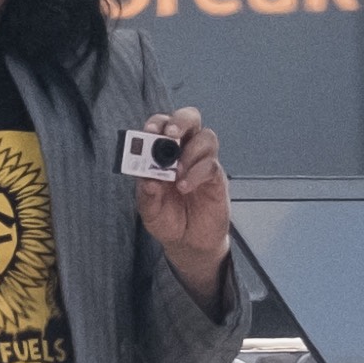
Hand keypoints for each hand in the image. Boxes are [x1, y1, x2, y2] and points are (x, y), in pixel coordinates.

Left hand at [130, 107, 232, 279]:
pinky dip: (197, 173)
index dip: (157, 123)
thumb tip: (148, 180)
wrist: (189, 243)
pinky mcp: (216, 179)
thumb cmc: (169, 220)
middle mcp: (185, 152)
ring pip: (206, 137)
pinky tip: (184, 187)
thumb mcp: (150, 211)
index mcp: (163, 153)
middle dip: (180, 121)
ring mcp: (202, 163)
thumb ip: (147, 195)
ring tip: (177, 173)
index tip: (150, 130)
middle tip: (170, 134)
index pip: (163, 125)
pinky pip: (212, 166)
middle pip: (190, 119)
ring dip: (190, 151)